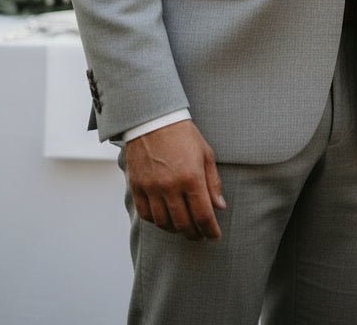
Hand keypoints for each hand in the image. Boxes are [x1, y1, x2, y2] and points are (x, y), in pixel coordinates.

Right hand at [126, 119, 224, 240]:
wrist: (154, 120)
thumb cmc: (184, 135)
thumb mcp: (206, 154)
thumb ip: (213, 182)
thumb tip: (219, 206)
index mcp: (191, 177)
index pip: (203, 215)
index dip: (210, 230)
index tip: (214, 236)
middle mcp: (170, 186)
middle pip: (183, 223)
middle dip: (195, 234)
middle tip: (201, 236)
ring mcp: (152, 188)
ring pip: (164, 223)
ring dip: (176, 230)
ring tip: (184, 228)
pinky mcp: (137, 187)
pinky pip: (146, 214)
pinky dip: (157, 221)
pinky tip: (166, 219)